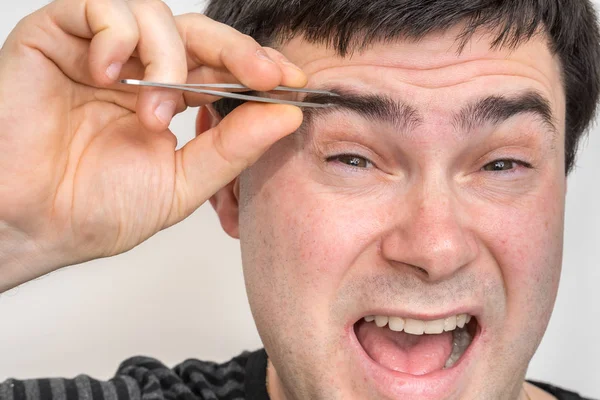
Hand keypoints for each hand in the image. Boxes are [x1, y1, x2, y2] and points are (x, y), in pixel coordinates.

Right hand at [0, 0, 304, 290]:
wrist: (32, 224)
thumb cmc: (95, 208)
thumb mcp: (181, 182)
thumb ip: (232, 148)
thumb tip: (286, 116)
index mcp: (166, 100)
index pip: (220, 67)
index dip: (257, 67)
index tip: (292, 82)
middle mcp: (137, 70)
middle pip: (198, 33)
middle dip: (238, 51)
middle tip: (265, 76)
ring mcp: (99, 52)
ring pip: (154, 14)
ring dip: (167, 59)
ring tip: (153, 113)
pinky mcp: (56, 37)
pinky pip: (100, 6)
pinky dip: (117, 35)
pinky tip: (111, 75)